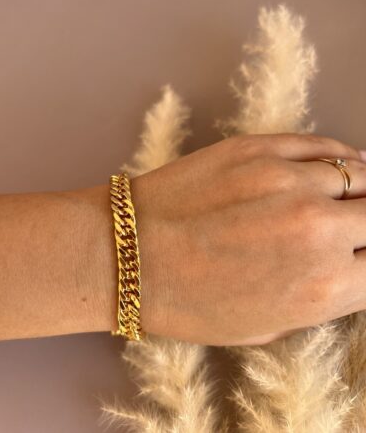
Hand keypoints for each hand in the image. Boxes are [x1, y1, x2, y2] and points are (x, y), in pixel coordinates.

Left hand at [130, 132, 365, 345]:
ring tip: (355, 194)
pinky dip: (343, 156)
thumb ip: (323, 299)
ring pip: (360, 174)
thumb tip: (353, 268)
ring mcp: (291, 182)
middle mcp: (319, 231)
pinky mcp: (263, 149)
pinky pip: (324, 146)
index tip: (363, 252)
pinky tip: (344, 163)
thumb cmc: (190, 302)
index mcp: (323, 288)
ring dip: (363, 188)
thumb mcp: (267, 327)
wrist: (129, 254)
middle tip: (357, 225)